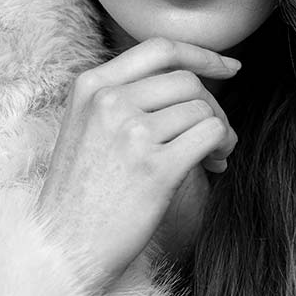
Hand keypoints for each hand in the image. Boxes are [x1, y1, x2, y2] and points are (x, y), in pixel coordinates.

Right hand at [36, 38, 239, 291]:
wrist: (67, 246)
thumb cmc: (81, 193)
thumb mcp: (86, 128)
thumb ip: (122, 97)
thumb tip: (190, 81)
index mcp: (91, 87)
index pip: (159, 49)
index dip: (201, 54)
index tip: (228, 66)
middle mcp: (110, 102)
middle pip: (187, 81)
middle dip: (213, 105)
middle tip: (216, 135)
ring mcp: (132, 133)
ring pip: (203, 109)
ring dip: (221, 132)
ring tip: (214, 156)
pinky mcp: (156, 168)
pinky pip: (211, 135)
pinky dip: (221, 148)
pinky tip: (214, 166)